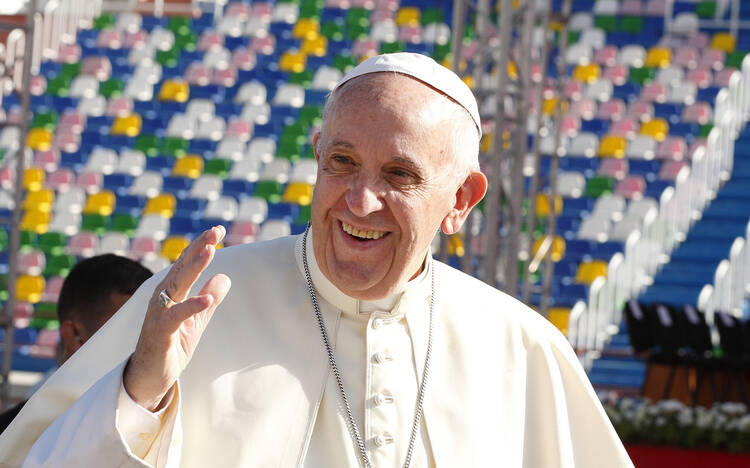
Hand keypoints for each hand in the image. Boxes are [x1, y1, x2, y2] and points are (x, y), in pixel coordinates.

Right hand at [123, 226, 231, 410]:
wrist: (151, 378)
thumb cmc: (171, 346)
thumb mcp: (197, 321)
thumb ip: (209, 299)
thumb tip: (225, 277)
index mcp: (171, 292)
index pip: (186, 263)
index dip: (201, 246)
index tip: (217, 230)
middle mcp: (161, 298)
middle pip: (181, 268)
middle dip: (198, 248)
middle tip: (214, 232)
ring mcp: (158, 314)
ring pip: (176, 285)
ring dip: (193, 268)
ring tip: (210, 252)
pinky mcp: (159, 333)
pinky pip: (175, 316)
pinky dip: (191, 306)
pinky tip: (207, 299)